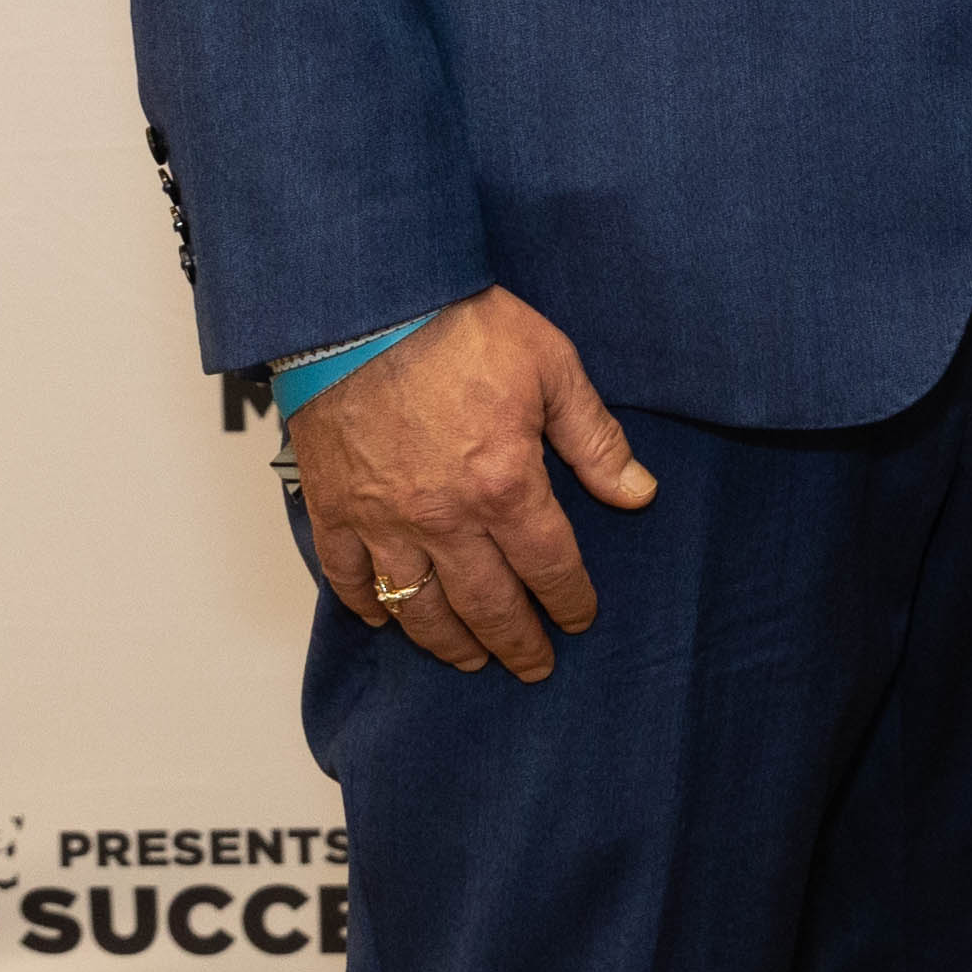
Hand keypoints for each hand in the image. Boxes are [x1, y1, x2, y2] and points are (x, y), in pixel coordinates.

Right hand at [286, 287, 656, 684]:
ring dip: (448, 642)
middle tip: (533, 666)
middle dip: (516, 642)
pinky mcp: (333, 509)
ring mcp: (382, 521)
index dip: (569, 602)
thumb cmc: (461, 326)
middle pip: (486, 605)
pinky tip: (387, 619)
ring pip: (418, 608)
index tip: (580, 621)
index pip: (549, 567)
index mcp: (505, 486)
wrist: (366, 305)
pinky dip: (369, 608)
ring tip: (469, 659)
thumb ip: (595, 440)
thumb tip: (638, 493)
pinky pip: (348, 580)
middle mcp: (443, 519)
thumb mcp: (553, 368)